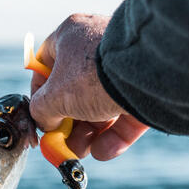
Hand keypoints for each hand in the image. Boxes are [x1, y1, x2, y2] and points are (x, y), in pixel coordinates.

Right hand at [29, 13, 148, 160]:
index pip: (44, 63)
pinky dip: (113, 136)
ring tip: (81, 153)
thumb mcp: (54, 97)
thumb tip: (46, 122)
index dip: (39, 92)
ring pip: (99, 106)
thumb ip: (41, 110)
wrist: (149, 72)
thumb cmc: (92, 75)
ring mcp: (122, 68)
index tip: (39, 115)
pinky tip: (104, 151)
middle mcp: (96, 48)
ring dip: (87, 134)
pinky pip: (124, 115)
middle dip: (66, 123)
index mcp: (70, 36)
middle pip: (73, 91)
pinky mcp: (144, 88)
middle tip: (61, 143)